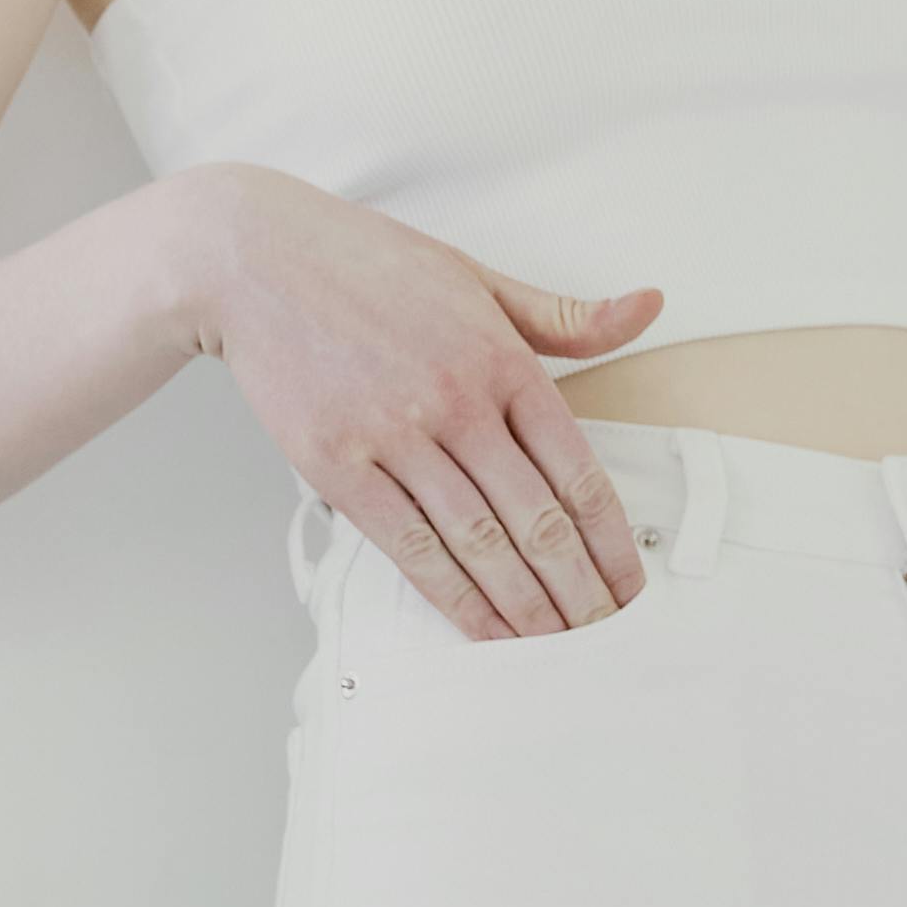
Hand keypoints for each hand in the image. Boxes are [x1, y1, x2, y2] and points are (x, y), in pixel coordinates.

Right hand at [172, 168, 664, 639]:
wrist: (255, 260)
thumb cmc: (371, 267)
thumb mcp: (479, 277)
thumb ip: (566, 315)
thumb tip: (651, 304)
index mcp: (503, 359)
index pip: (577, 469)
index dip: (610, 539)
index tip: (630, 584)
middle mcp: (457, 401)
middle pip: (535, 520)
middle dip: (577, 589)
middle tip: (605, 636)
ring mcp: (395, 436)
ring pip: (478, 543)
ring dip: (524, 606)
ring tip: (557, 646)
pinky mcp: (337, 465)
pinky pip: (409, 546)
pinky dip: (453, 597)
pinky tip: (484, 629)